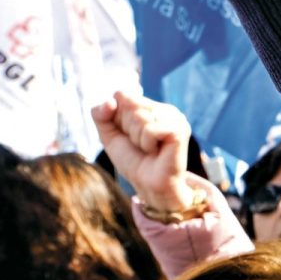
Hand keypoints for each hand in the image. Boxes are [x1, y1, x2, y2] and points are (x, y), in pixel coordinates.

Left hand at [92, 92, 200, 216]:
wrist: (149, 185)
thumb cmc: (133, 160)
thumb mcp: (108, 134)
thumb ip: (100, 114)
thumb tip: (111, 100)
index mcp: (151, 105)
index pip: (121, 95)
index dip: (117, 118)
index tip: (129, 135)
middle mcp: (165, 108)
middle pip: (129, 103)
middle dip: (127, 128)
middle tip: (140, 144)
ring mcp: (175, 118)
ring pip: (139, 116)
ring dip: (137, 138)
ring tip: (148, 149)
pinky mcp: (180, 130)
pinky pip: (150, 129)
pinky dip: (146, 144)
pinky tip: (156, 152)